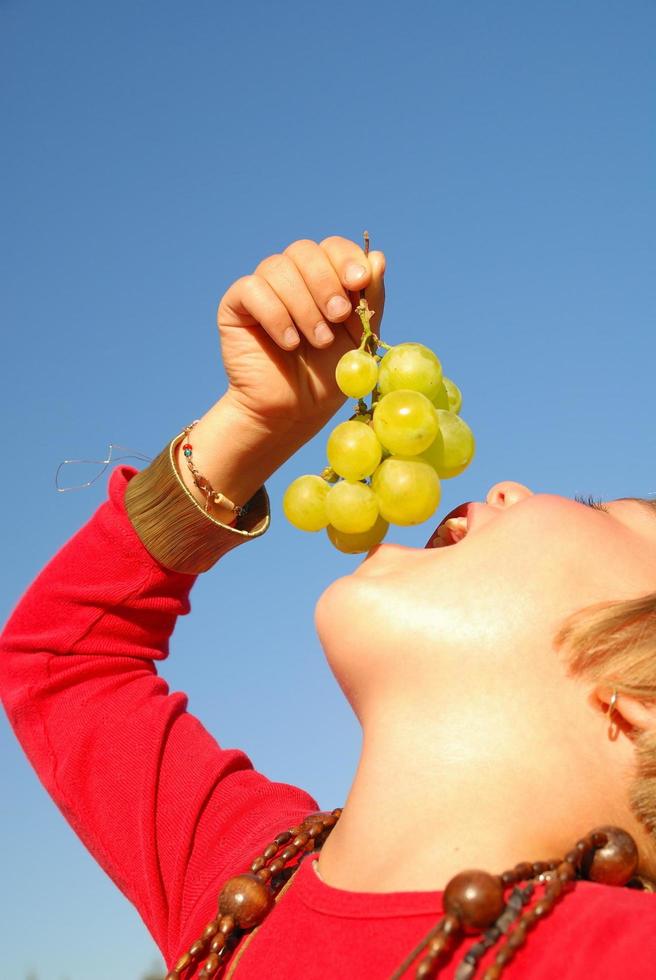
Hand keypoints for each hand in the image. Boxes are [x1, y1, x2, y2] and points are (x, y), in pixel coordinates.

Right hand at [217, 236, 385, 451]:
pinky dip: (275, 314)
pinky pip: (252, 289)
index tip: (359, 281)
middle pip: (304, 251)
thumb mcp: (359, 338)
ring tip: (316, 341)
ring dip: (304, 306)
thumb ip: (370, 299)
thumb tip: (379, 257)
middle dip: (326, 282)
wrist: (293, 411)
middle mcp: (291, 278)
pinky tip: (288, 343)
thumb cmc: (326, 377)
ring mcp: (262, 289)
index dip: (346, 258)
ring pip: (279, 268)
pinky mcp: (236, 305)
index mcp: (322, 279)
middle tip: (337, 316)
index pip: (331, 247)